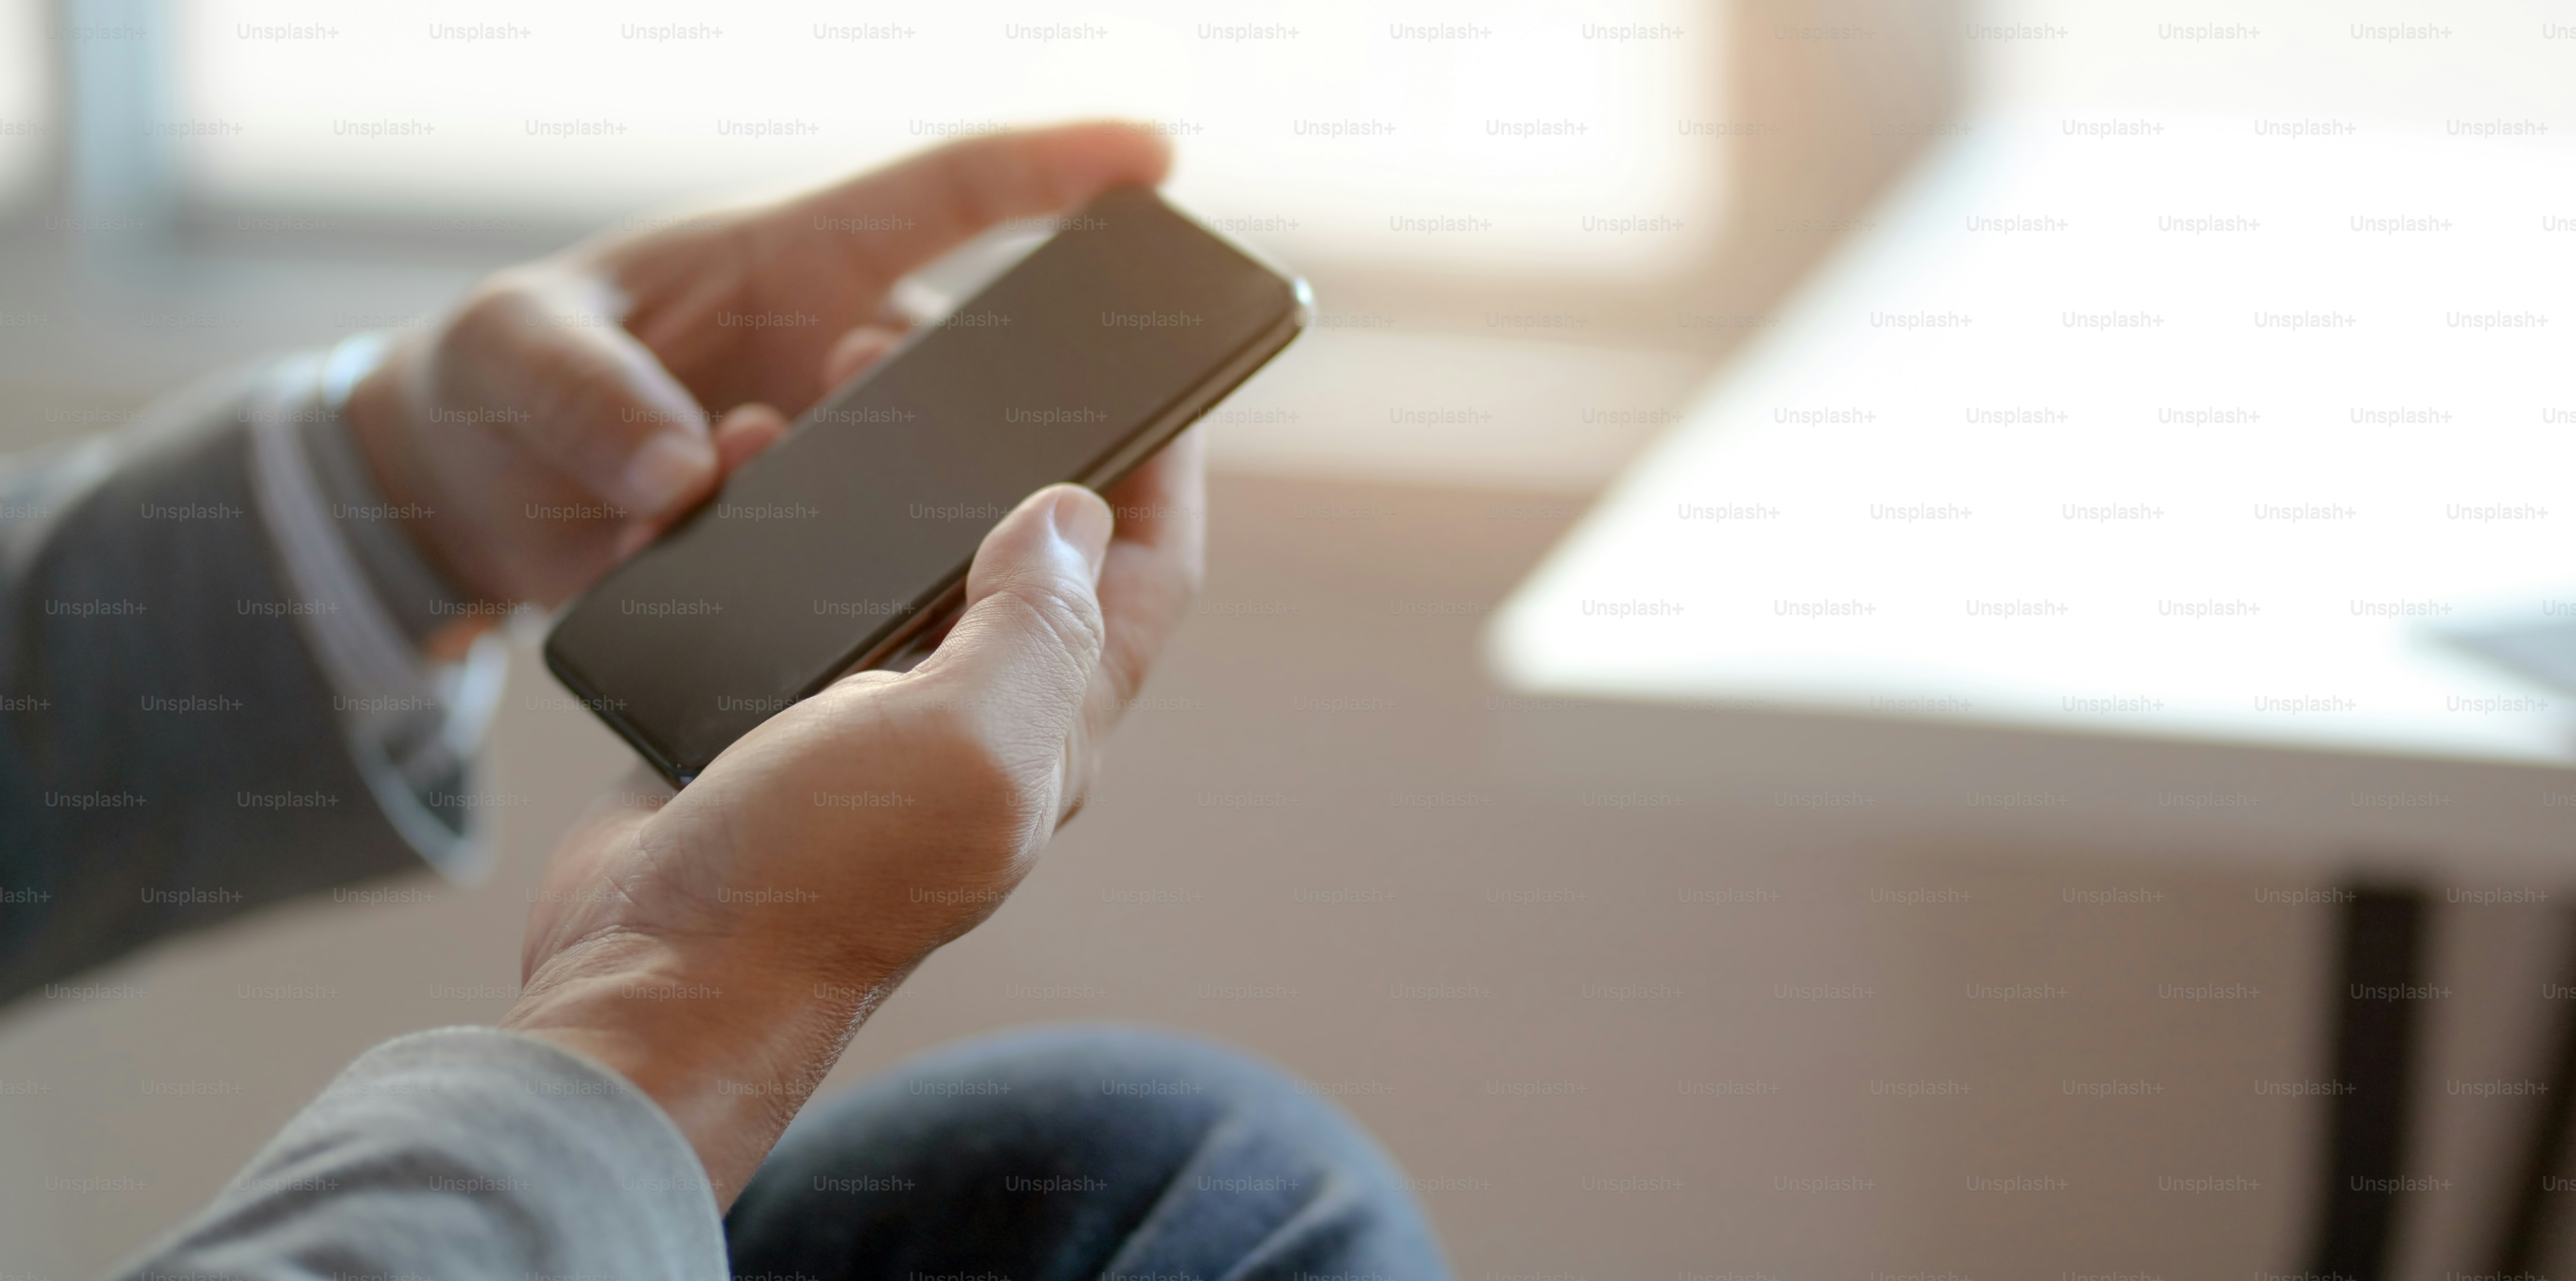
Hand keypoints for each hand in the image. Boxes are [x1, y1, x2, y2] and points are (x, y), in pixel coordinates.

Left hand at [343, 122, 1171, 611]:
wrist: (459, 496)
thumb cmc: (492, 384)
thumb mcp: (508, 356)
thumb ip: (586, 399)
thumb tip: (684, 478)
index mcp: (792, 263)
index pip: (948, 196)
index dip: (1055, 169)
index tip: (1151, 160)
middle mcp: (837, 355)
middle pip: (973, 363)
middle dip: (985, 403)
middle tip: (913, 438)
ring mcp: (833, 454)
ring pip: (929, 483)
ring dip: (880, 514)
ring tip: (761, 502)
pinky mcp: (809, 541)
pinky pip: (863, 566)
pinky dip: (826, 586)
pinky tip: (735, 577)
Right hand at [498, 430, 1205, 1204]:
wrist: (653, 978)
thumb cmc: (815, 878)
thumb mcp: (962, 743)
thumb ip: (1034, 628)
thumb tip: (1072, 514)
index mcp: (1048, 727)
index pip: (1146, 580)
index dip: (1165, 474)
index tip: (1163, 377)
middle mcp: (975, 720)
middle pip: (1030, 553)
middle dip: (1010, 440)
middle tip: (954, 351)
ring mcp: (873, 718)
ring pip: (907, 559)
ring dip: (889, 468)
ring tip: (840, 386)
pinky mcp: (776, 716)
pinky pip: (800, 593)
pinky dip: (782, 520)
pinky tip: (744, 471)